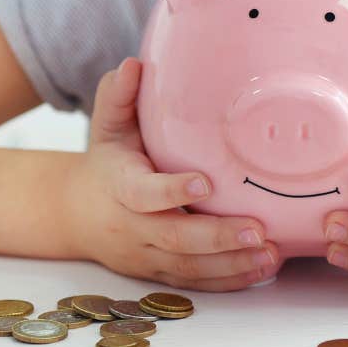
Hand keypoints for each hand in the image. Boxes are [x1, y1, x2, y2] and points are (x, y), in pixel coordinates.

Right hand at [63, 57, 280, 291]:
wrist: (76, 213)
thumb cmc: (106, 160)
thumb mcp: (107, 125)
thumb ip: (120, 96)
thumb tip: (133, 63)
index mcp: (120, 186)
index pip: (143, 193)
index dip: (171, 191)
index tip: (205, 182)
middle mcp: (132, 227)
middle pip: (174, 239)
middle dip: (217, 237)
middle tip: (258, 228)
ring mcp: (146, 255)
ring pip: (189, 268)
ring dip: (232, 264)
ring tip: (271, 252)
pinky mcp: (160, 273)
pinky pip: (196, 283)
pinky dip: (230, 280)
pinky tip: (263, 269)